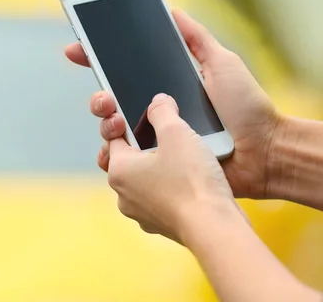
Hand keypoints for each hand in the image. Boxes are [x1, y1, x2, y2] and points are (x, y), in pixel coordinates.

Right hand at [65, 9, 283, 198]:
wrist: (263, 152)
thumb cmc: (246, 107)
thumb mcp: (222, 63)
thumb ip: (196, 39)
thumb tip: (172, 10)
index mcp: (164, 88)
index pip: (122, 71)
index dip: (96, 59)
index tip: (76, 47)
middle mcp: (153, 113)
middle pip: (109, 102)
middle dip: (98, 96)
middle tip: (105, 97)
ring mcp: (153, 140)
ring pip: (110, 130)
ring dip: (103, 122)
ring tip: (115, 120)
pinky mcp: (156, 165)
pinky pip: (121, 161)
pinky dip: (109, 154)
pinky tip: (112, 148)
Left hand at [107, 93, 237, 242]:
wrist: (215, 227)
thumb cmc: (192, 181)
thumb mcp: (176, 132)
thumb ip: (162, 111)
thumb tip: (158, 102)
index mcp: (118, 170)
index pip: (114, 137)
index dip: (128, 122)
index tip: (147, 117)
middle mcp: (123, 195)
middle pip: (128, 159)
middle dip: (145, 146)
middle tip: (166, 138)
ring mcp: (141, 213)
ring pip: (145, 180)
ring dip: (158, 167)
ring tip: (182, 158)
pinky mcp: (161, 225)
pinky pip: (161, 198)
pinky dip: (171, 188)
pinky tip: (190, 180)